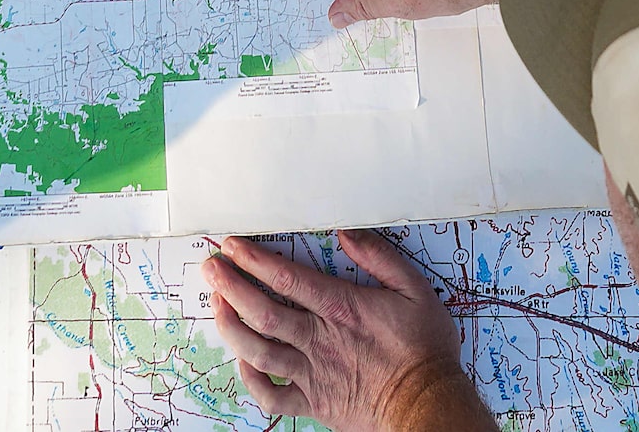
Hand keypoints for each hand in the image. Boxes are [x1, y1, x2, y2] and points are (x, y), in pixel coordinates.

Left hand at [205, 231, 488, 431]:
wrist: (428, 404)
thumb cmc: (424, 348)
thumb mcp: (416, 289)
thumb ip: (380, 258)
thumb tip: (346, 234)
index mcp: (341, 308)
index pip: (286, 278)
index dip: (254, 260)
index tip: (232, 246)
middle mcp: (318, 339)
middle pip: (262, 311)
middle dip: (231, 286)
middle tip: (210, 269)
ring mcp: (312, 373)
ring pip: (259, 350)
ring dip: (232, 327)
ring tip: (216, 306)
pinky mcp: (314, 402)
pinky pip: (272, 396)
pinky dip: (252, 380)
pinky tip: (243, 362)